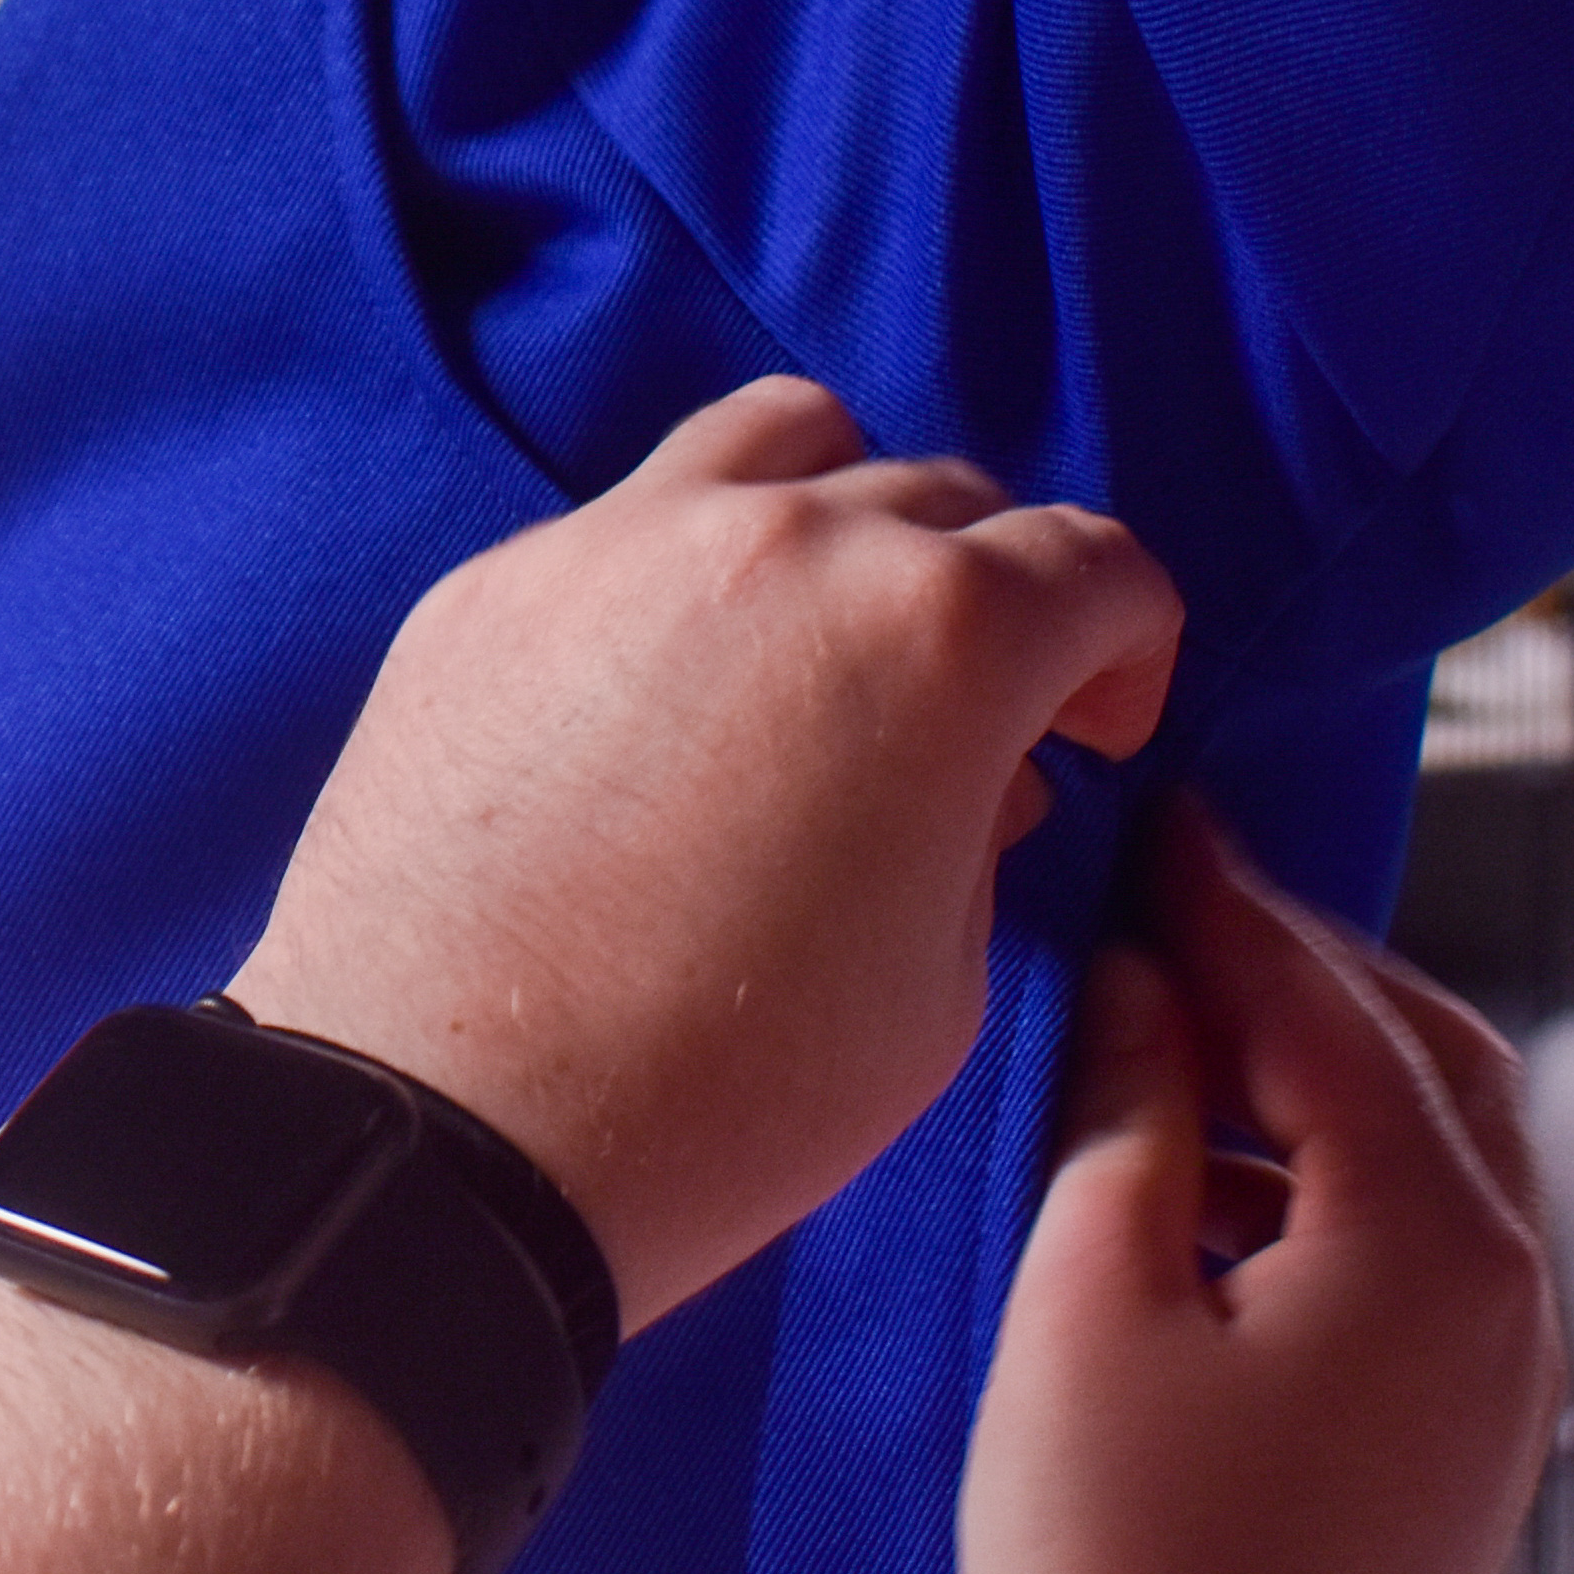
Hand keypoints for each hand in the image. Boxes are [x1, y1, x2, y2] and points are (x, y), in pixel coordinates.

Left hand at [223, 376, 1178, 1328]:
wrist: (446, 1131)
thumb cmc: (726, 1092)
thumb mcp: (938, 989)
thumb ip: (980, 834)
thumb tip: (971, 773)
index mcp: (939, 632)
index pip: (1094, 560)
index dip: (1127, 646)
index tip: (1092, 729)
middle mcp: (787, 540)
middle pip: (942, 496)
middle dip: (994, 594)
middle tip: (971, 717)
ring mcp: (619, 541)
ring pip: (780, 443)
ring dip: (841, 517)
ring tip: (821, 643)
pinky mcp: (491, 585)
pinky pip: (627, 526)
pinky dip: (687, 577)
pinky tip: (662, 700)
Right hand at [965, 804, 1556, 1573]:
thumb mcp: (1085, 1305)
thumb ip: (1128, 1111)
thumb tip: (1148, 984)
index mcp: (1434, 1239)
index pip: (1329, 1000)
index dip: (1226, 895)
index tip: (1157, 815)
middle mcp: (1510, 1294)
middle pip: (1426, 1053)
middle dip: (1297, 969)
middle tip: (1165, 908)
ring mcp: (1505, 1378)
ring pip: (1438, 1149)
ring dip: (1312, 1076)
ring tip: (1162, 1043)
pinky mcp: (1468, 1445)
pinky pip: (1426, 1248)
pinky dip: (1328, 1181)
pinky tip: (1200, 1194)